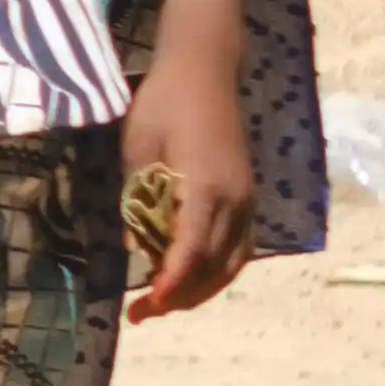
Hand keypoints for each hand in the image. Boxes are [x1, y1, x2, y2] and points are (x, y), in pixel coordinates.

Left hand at [120, 58, 249, 322]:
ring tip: (163, 304)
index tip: (150, 304)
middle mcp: (234, 200)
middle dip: (178, 296)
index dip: (171, 281)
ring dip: (199, 290)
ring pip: (231, 264)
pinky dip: (217, 272)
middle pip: (213, 266)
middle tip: (140, 314)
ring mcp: (247, 200)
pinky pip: (240, 249)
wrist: (205, 71)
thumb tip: (136, 248)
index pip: (191, 248)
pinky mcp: (248, 198)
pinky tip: (191, 280)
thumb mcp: (136, 149)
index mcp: (205, 185)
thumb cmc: (163, 103)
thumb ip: (138, 200)